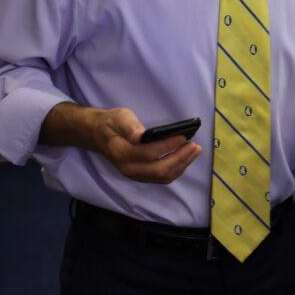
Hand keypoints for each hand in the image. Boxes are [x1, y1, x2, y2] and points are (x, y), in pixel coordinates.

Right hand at [42, 104, 201, 184]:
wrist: (99, 135)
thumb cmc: (112, 123)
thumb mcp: (118, 117)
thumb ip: (128, 126)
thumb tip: (140, 135)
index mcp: (122, 153)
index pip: (149, 153)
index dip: (168, 146)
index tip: (184, 136)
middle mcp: (129, 169)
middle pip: (159, 170)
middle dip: (180, 159)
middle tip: (195, 146)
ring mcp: (135, 175)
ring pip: (162, 177)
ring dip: (181, 165)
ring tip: (195, 151)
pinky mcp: (141, 176)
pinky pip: (161, 178)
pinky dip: (176, 170)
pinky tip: (185, 159)